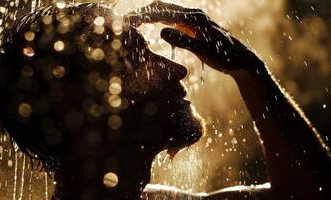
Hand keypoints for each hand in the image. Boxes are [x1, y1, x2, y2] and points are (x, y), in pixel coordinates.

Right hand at [126, 1, 262, 74]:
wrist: (241, 59)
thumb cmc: (225, 57)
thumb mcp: (204, 51)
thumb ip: (183, 41)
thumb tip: (161, 31)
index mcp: (195, 19)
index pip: (164, 13)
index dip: (145, 17)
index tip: (129, 21)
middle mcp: (193, 15)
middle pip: (162, 7)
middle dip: (144, 12)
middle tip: (126, 20)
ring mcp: (192, 20)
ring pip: (166, 12)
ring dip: (149, 15)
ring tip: (133, 22)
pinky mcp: (192, 27)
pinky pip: (171, 19)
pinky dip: (158, 20)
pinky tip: (150, 26)